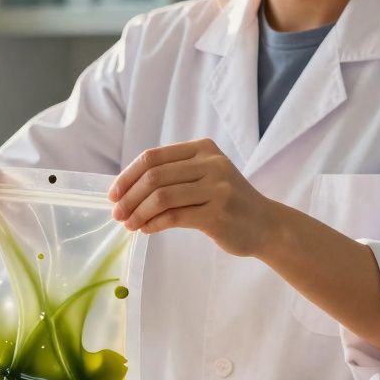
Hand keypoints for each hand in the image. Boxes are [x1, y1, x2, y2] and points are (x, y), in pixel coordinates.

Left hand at [108, 138, 282, 257]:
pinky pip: (174, 217)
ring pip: (161, 197)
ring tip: (129, 225)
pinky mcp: (218, 213)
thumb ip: (173, 176)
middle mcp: (211, 163)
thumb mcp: (205, 177)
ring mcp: (217, 188)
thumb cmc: (229, 202)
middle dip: (129, 197)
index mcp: (203, 149)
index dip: (127, 176)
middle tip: (117, 214)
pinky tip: (146, 230)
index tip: (113, 194)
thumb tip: (126, 190)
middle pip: (154, 176)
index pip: (153, 157)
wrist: (266, 225)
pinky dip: (153, 224)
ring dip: (138, 213)